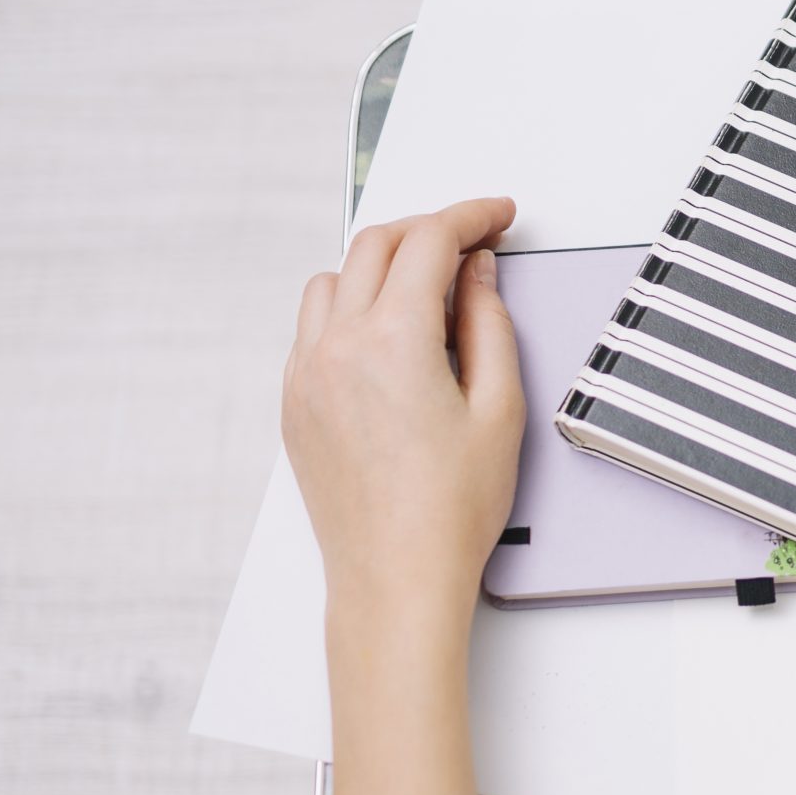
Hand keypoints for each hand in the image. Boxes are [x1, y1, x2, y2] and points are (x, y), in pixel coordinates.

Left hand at [282, 198, 521, 640]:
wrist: (396, 577)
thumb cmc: (450, 511)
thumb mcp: (500, 410)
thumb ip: (490, 326)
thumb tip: (478, 277)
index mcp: (393, 342)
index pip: (429, 242)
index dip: (470, 217)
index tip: (496, 216)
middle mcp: (337, 348)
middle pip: (375, 246)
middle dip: (427, 230)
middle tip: (472, 241)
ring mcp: (306, 374)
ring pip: (333, 280)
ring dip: (381, 266)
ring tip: (428, 288)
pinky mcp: (295, 402)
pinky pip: (313, 326)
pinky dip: (350, 308)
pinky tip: (389, 335)